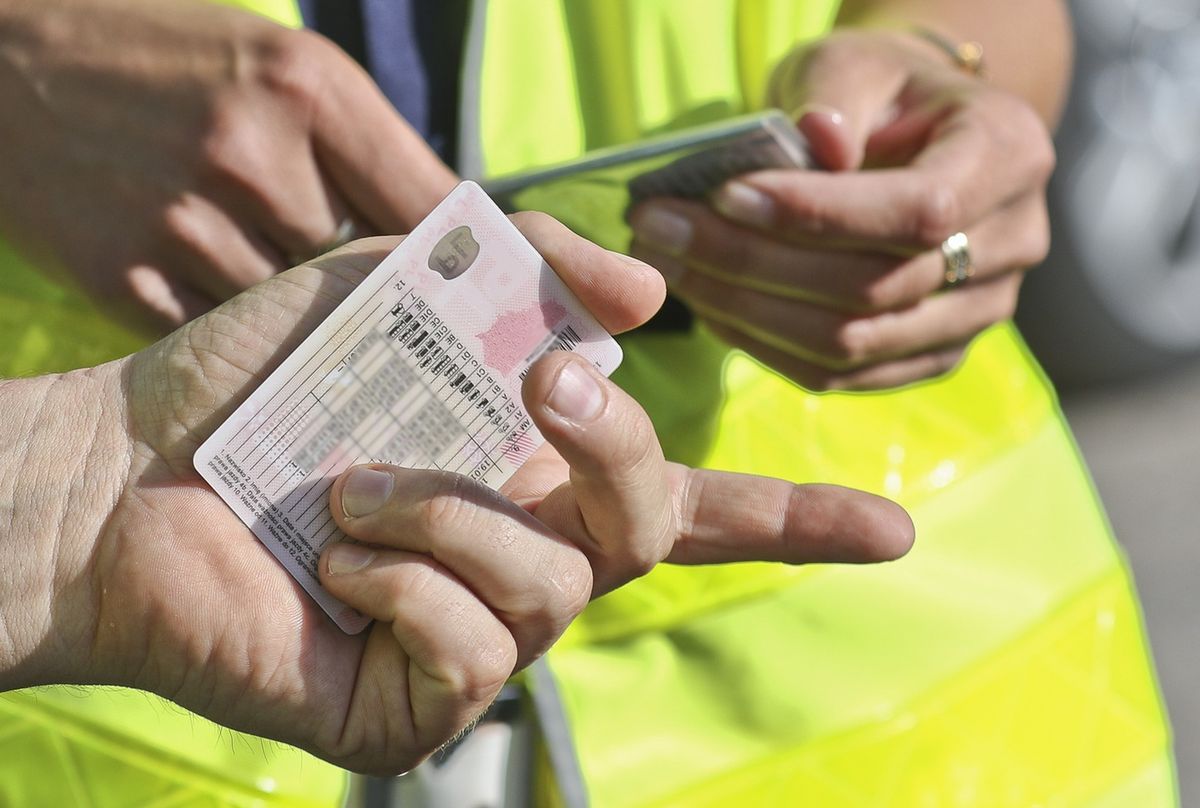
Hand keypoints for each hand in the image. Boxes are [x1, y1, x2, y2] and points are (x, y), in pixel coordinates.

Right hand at [0, 0, 455, 330]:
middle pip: (362, 269)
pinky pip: (216, 332)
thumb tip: (435, 232)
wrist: (0, 52)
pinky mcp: (124, 277)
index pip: (430, 202)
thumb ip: (355, 143)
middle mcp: (254, 154)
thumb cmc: (157, 53)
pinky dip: (221, 321)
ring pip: (290, 312)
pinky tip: (199, 281)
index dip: (461, 256)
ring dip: (286, 305)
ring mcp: (185, 221)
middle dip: (362, 279)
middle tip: (353, 282)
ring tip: (249, 262)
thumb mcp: (271, 60)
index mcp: (309, 88)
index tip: (479, 290)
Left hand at [0, 214, 912, 773]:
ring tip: (349, 494)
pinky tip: (335, 568)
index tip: (894, 534)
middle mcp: (528, 562)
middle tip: (540, 387)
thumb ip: (526, 263)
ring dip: (446, 510)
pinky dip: (405, 581)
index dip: (800, 523)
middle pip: (652, 523)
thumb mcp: (400, 280)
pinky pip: (478, 647)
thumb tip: (649, 303)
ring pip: (553, 585)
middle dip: (613, 444)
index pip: (694, 508)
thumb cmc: (263, 381)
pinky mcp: (419, 709)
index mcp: (536, 480)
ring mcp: (479, 640)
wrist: (131, 470)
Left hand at [629, 29, 1054, 389]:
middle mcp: (1011, 245)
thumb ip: (836, 95)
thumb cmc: (879, 91)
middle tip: (662, 232)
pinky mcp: (928, 355)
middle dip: (754, 264)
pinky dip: (764, 346)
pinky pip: (839, 375)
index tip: (726, 196)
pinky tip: (710, 306)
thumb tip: (815, 142)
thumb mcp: (856, 60)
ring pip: (851, 344)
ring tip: (672, 267)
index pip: (919, 212)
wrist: (913, 136)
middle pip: (874, 289)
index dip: (817, 215)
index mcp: (1008, 157)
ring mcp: (975, 313)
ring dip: (746, 311)